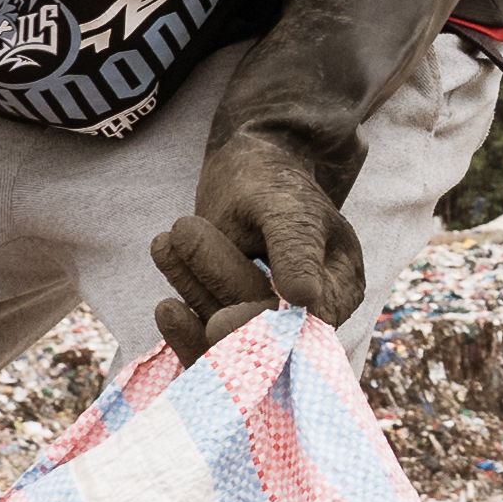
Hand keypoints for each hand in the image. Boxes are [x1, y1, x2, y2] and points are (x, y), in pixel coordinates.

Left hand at [149, 133, 355, 357]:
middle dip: (216, 312)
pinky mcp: (233, 319)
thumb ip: (296, 249)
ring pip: (227, 335)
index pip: (302, 324)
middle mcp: (309, 313)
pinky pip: (207, 335)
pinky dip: (183, 322)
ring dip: (192, 295)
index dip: (260, 329)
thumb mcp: (287, 206)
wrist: (251, 166)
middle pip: (260, 333)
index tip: (217, 322)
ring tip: (164, 245)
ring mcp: (268, 319)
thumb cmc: (274, 178)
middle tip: (172, 307)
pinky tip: (164, 299)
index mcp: (338, 286)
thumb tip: (305, 298)